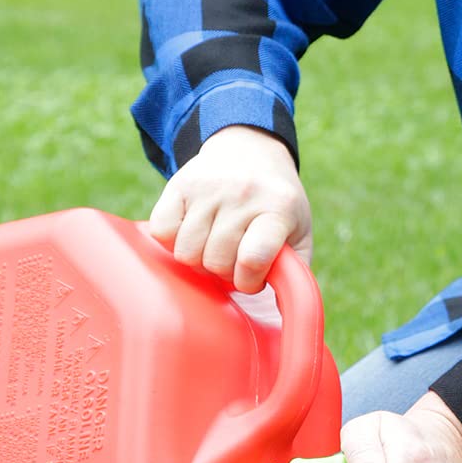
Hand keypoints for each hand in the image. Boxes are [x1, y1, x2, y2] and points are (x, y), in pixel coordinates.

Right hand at [147, 125, 312, 292]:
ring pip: (185, 252)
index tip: (253, 278)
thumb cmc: (276, 204)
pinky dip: (173, 242)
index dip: (249, 281)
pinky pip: (161, 231)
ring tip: (214, 248)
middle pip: (215, 261)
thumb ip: (296, 272)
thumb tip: (289, 314)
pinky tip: (193, 234)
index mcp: (278, 209)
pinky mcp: (179, 184)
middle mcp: (243, 194)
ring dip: (198, 261)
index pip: (253, 259)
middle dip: (224, 272)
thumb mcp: (300, 231)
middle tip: (233, 260)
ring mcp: (209, 188)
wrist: (250, 149)